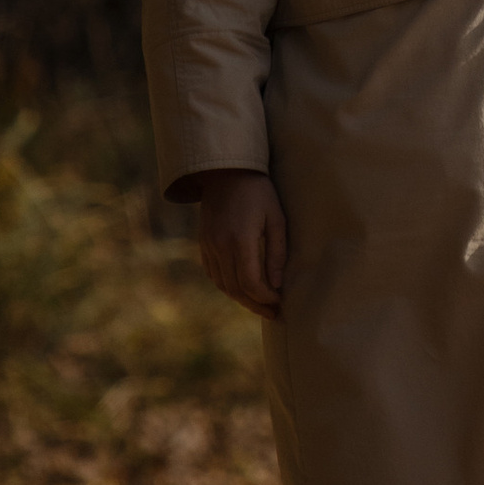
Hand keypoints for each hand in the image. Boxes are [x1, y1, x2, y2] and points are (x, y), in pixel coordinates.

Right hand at [194, 167, 287, 316]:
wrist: (226, 170)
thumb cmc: (258, 191)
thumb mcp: (275, 217)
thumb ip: (276, 252)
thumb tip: (277, 284)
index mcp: (240, 239)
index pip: (251, 282)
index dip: (265, 298)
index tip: (280, 303)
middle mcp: (220, 246)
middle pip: (236, 289)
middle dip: (255, 304)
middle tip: (273, 313)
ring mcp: (209, 245)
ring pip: (223, 285)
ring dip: (241, 298)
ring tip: (260, 304)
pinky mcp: (203, 243)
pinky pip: (213, 273)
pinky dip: (227, 285)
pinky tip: (242, 288)